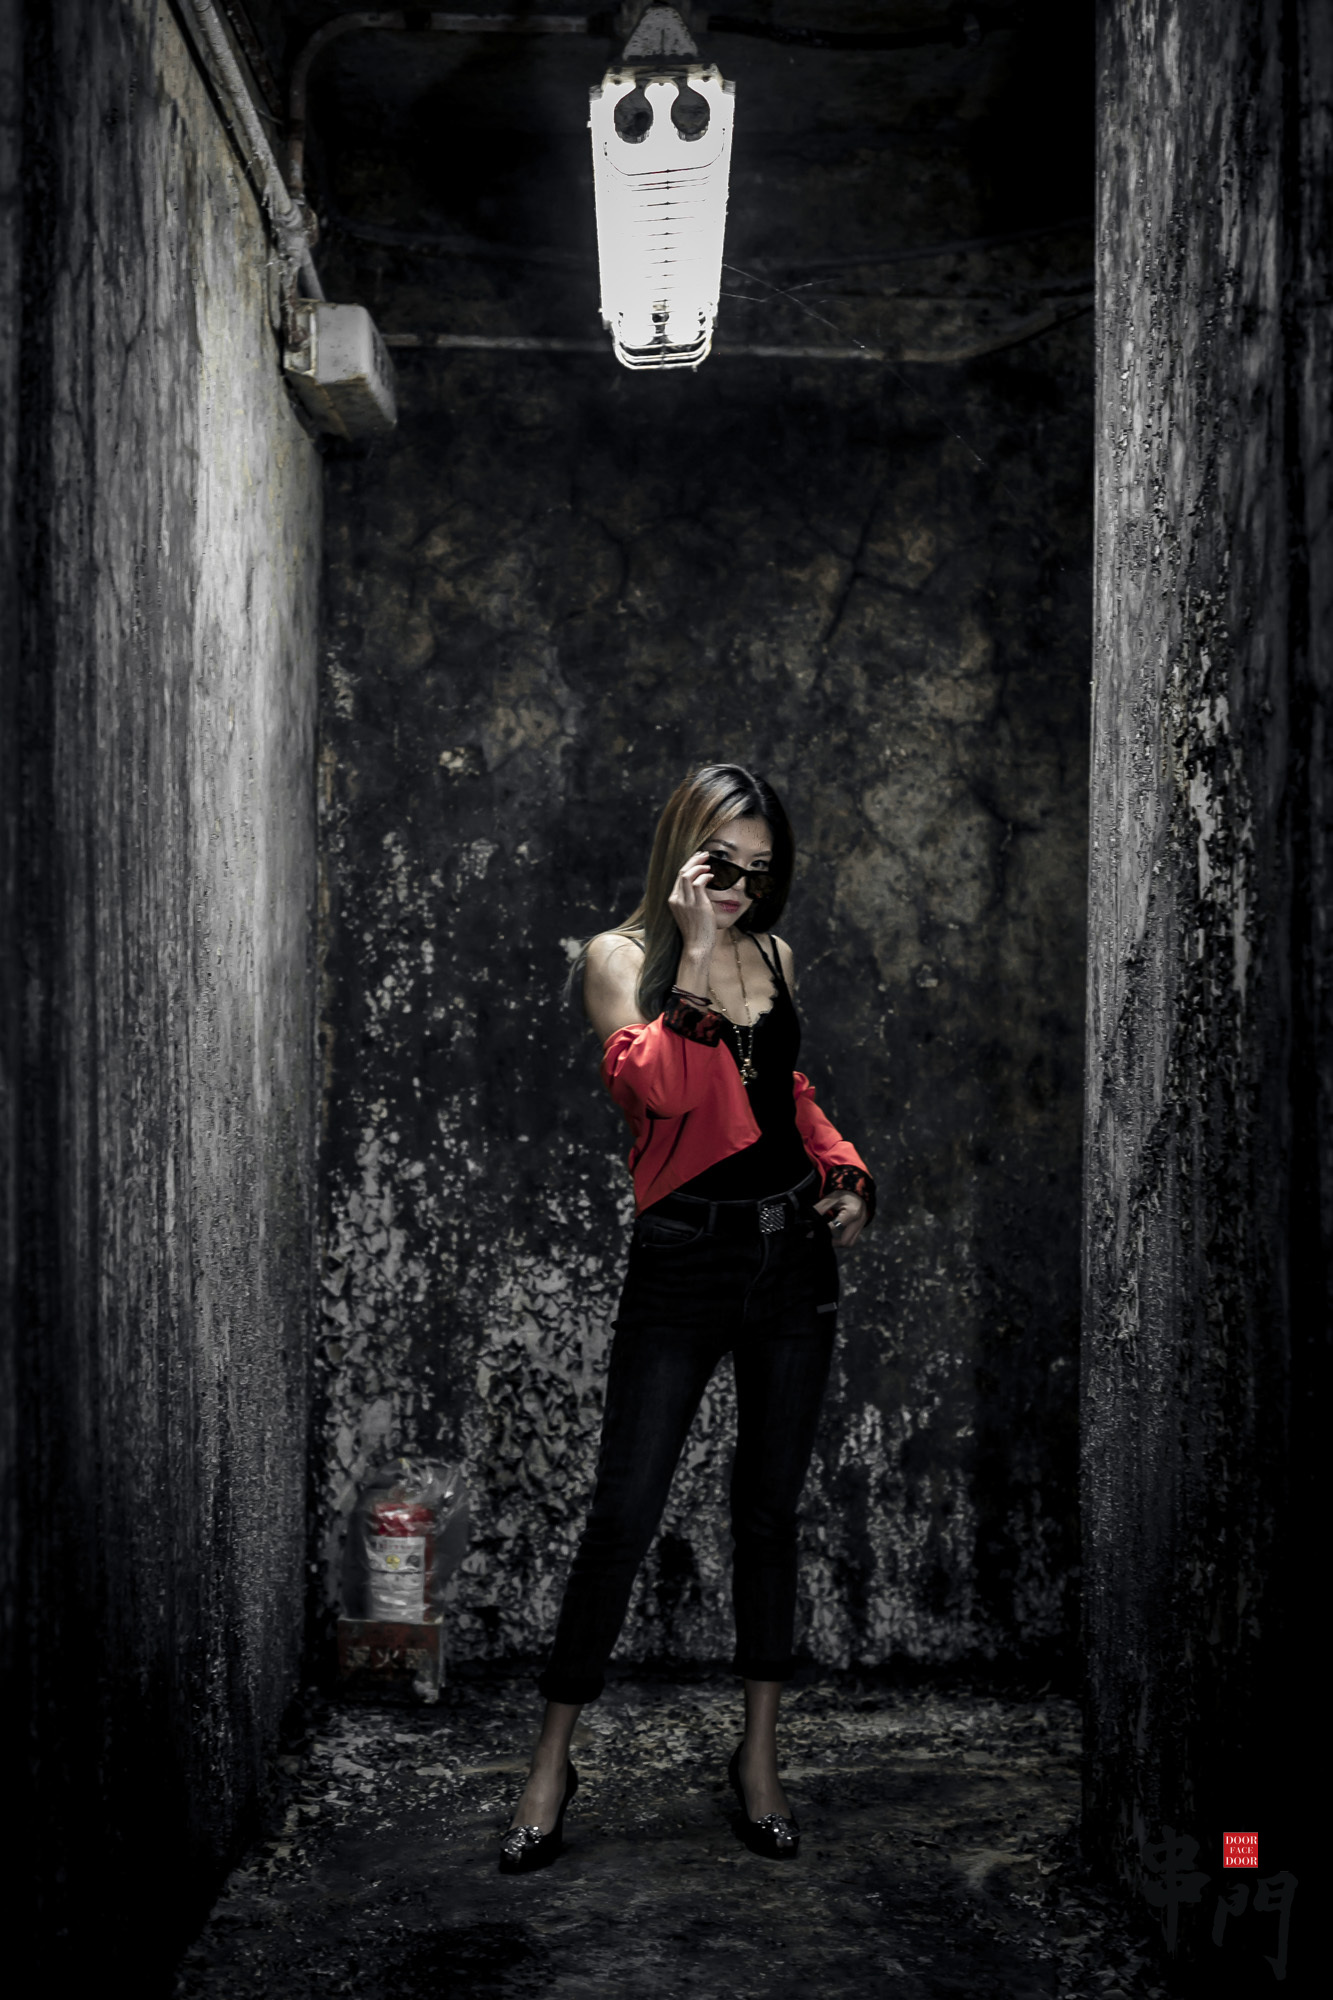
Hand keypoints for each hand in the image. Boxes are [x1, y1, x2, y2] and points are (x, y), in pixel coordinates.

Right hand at [667, 849, 719, 969]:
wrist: (697, 946)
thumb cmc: (696, 931)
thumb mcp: (689, 912)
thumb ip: (691, 899)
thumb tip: (701, 886)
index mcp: (673, 900)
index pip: (678, 877)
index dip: (688, 865)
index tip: (697, 859)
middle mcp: (676, 899)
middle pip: (682, 872)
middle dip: (693, 860)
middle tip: (704, 854)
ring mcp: (686, 902)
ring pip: (688, 875)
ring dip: (699, 865)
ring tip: (708, 862)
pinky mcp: (696, 905)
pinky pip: (699, 883)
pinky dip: (705, 876)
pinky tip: (711, 876)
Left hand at [814, 1192, 867, 1247]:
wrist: (858, 1192)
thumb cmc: (845, 1194)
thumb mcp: (833, 1197)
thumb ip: (821, 1207)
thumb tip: (810, 1218)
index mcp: (852, 1213)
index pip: (834, 1227)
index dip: (822, 1230)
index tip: (811, 1233)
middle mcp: (858, 1222)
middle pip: (845, 1241)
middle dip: (831, 1243)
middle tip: (820, 1239)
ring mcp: (861, 1227)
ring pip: (849, 1243)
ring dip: (837, 1243)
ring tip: (827, 1238)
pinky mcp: (860, 1228)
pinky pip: (851, 1239)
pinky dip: (842, 1240)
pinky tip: (834, 1236)